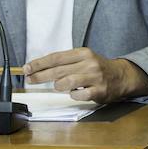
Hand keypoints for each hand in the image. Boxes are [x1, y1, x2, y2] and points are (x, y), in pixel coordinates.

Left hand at [23, 47, 147, 102]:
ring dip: (58, 86)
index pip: (56, 57)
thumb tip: (39, 68)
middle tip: (30, 79)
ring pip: (66, 82)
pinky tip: (75, 93)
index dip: (39, 63)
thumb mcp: (83, 59)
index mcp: (83, 53)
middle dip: (40, 76)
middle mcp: (89, 63)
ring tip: (59, 86)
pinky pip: (79, 95)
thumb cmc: (97, 69)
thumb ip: (64, 63)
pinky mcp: (100, 91)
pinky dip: (73, 95)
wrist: (121, 76)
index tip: (26, 68)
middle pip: (58, 70)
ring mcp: (95, 77)